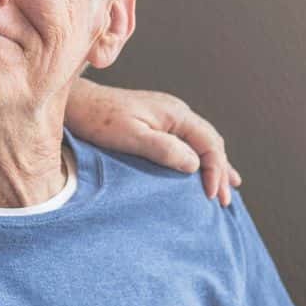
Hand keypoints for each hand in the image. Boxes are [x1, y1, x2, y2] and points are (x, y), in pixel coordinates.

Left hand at [64, 79, 241, 203]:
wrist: (78, 104)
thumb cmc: (99, 121)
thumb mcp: (131, 136)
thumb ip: (164, 149)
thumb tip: (194, 165)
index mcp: (175, 114)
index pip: (209, 143)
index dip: (216, 170)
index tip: (212, 195)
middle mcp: (177, 112)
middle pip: (210, 143)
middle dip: (221, 171)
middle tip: (224, 201)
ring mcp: (168, 117)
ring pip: (202, 143)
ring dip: (214, 166)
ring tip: (227, 189)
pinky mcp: (157, 124)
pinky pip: (188, 142)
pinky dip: (200, 158)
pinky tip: (202, 170)